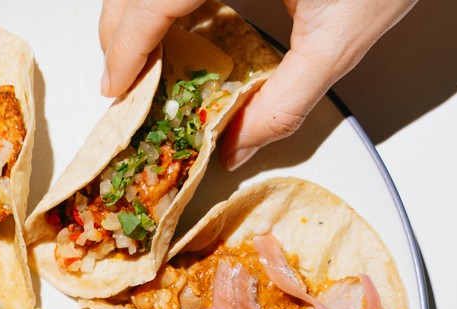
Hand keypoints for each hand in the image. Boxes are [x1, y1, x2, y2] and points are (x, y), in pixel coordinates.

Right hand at [99, 0, 419, 168]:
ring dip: (142, 10)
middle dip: (122, 32)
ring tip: (149, 58)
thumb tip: (237, 146)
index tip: (117, 90)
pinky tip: (184, 21)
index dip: (125, 49)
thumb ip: (285, 101)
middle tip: (126, 83)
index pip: (151, 1)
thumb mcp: (339, 40)